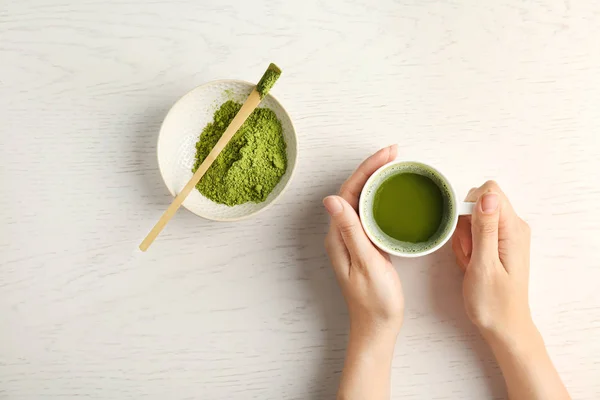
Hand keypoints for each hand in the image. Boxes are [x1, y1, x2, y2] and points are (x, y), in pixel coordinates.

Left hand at [324, 145, 403, 337]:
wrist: (377, 327)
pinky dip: (383, 198)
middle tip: (395, 153)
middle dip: (373, 168)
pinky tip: (394, 194)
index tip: (388, 154)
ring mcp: (352, 238)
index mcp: (338, 235)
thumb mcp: (366, 264)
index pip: (349, 191)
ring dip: (377, 180)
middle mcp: (341, 233)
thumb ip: (351, 232)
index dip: (367, 169)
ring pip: (363, 200)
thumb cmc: (375, 301)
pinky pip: (371, 213)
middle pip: (355, 191)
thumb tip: (332, 199)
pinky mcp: (364, 244)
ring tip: (396, 165)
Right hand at [452, 180, 532, 339]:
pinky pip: (476, 232)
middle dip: (464, 226)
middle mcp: (513, 226)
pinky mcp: (499, 242)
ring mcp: (507, 234)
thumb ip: (485, 228)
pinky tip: (471, 264)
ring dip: (464, 239)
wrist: (503, 326)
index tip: (465, 232)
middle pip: (479, 204)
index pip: (489, 192)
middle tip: (468, 253)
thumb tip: (487, 195)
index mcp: (513, 228)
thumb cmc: (493, 301)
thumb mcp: (484, 264)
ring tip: (470, 262)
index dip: (469, 206)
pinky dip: (467, 246)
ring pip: (473, 219)